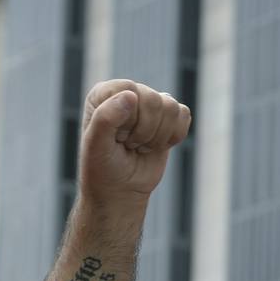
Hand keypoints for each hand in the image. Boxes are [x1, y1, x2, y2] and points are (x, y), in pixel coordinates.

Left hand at [77, 79, 190, 205]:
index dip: (128, 119)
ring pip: (170, 107)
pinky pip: (184, 115)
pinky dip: (172, 138)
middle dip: (143, 132)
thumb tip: (131, 95)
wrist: (120, 191)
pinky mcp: (169, 116)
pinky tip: (154, 146)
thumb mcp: (95, 146)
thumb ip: (105, 118)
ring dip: (156, 137)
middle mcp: (127, 93)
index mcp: (103, 94)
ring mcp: (149, 103)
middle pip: (153, 99)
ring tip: (139, 146)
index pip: (129, 90)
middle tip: (128, 145)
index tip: (116, 138)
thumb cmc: (102, 169)